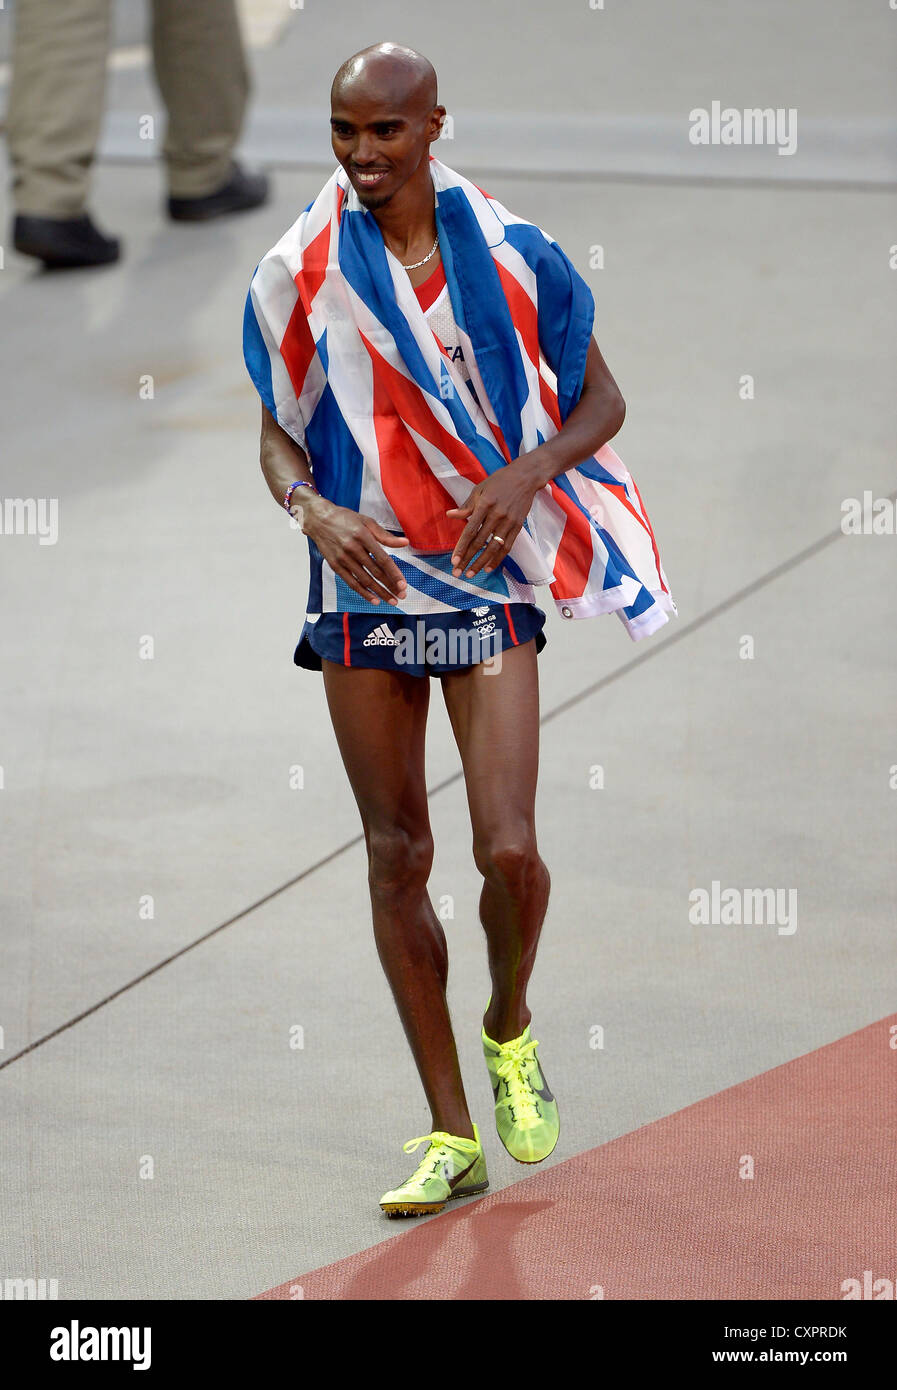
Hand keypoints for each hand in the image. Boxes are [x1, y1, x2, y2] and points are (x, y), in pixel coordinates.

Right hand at [296, 497, 409, 604]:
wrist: (319, 519)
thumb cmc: (345, 519)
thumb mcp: (367, 522)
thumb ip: (386, 535)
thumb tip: (405, 542)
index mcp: (363, 536)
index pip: (382, 559)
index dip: (394, 574)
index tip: (403, 585)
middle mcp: (352, 548)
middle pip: (375, 572)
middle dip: (390, 586)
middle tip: (402, 596)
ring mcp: (342, 558)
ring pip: (364, 580)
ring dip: (379, 592)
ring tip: (391, 600)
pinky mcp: (335, 565)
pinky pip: (351, 582)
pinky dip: (363, 592)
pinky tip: (374, 599)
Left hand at [446, 460, 540, 578]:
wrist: (525, 477)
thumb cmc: (499, 481)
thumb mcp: (480, 489)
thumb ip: (466, 506)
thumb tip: (450, 515)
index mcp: (484, 505)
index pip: (470, 531)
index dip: (461, 547)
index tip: (454, 560)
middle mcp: (496, 515)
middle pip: (480, 542)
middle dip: (467, 559)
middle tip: (458, 573)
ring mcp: (508, 522)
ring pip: (493, 548)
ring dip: (481, 563)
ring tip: (471, 574)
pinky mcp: (518, 526)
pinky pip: (507, 546)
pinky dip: (497, 559)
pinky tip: (488, 568)